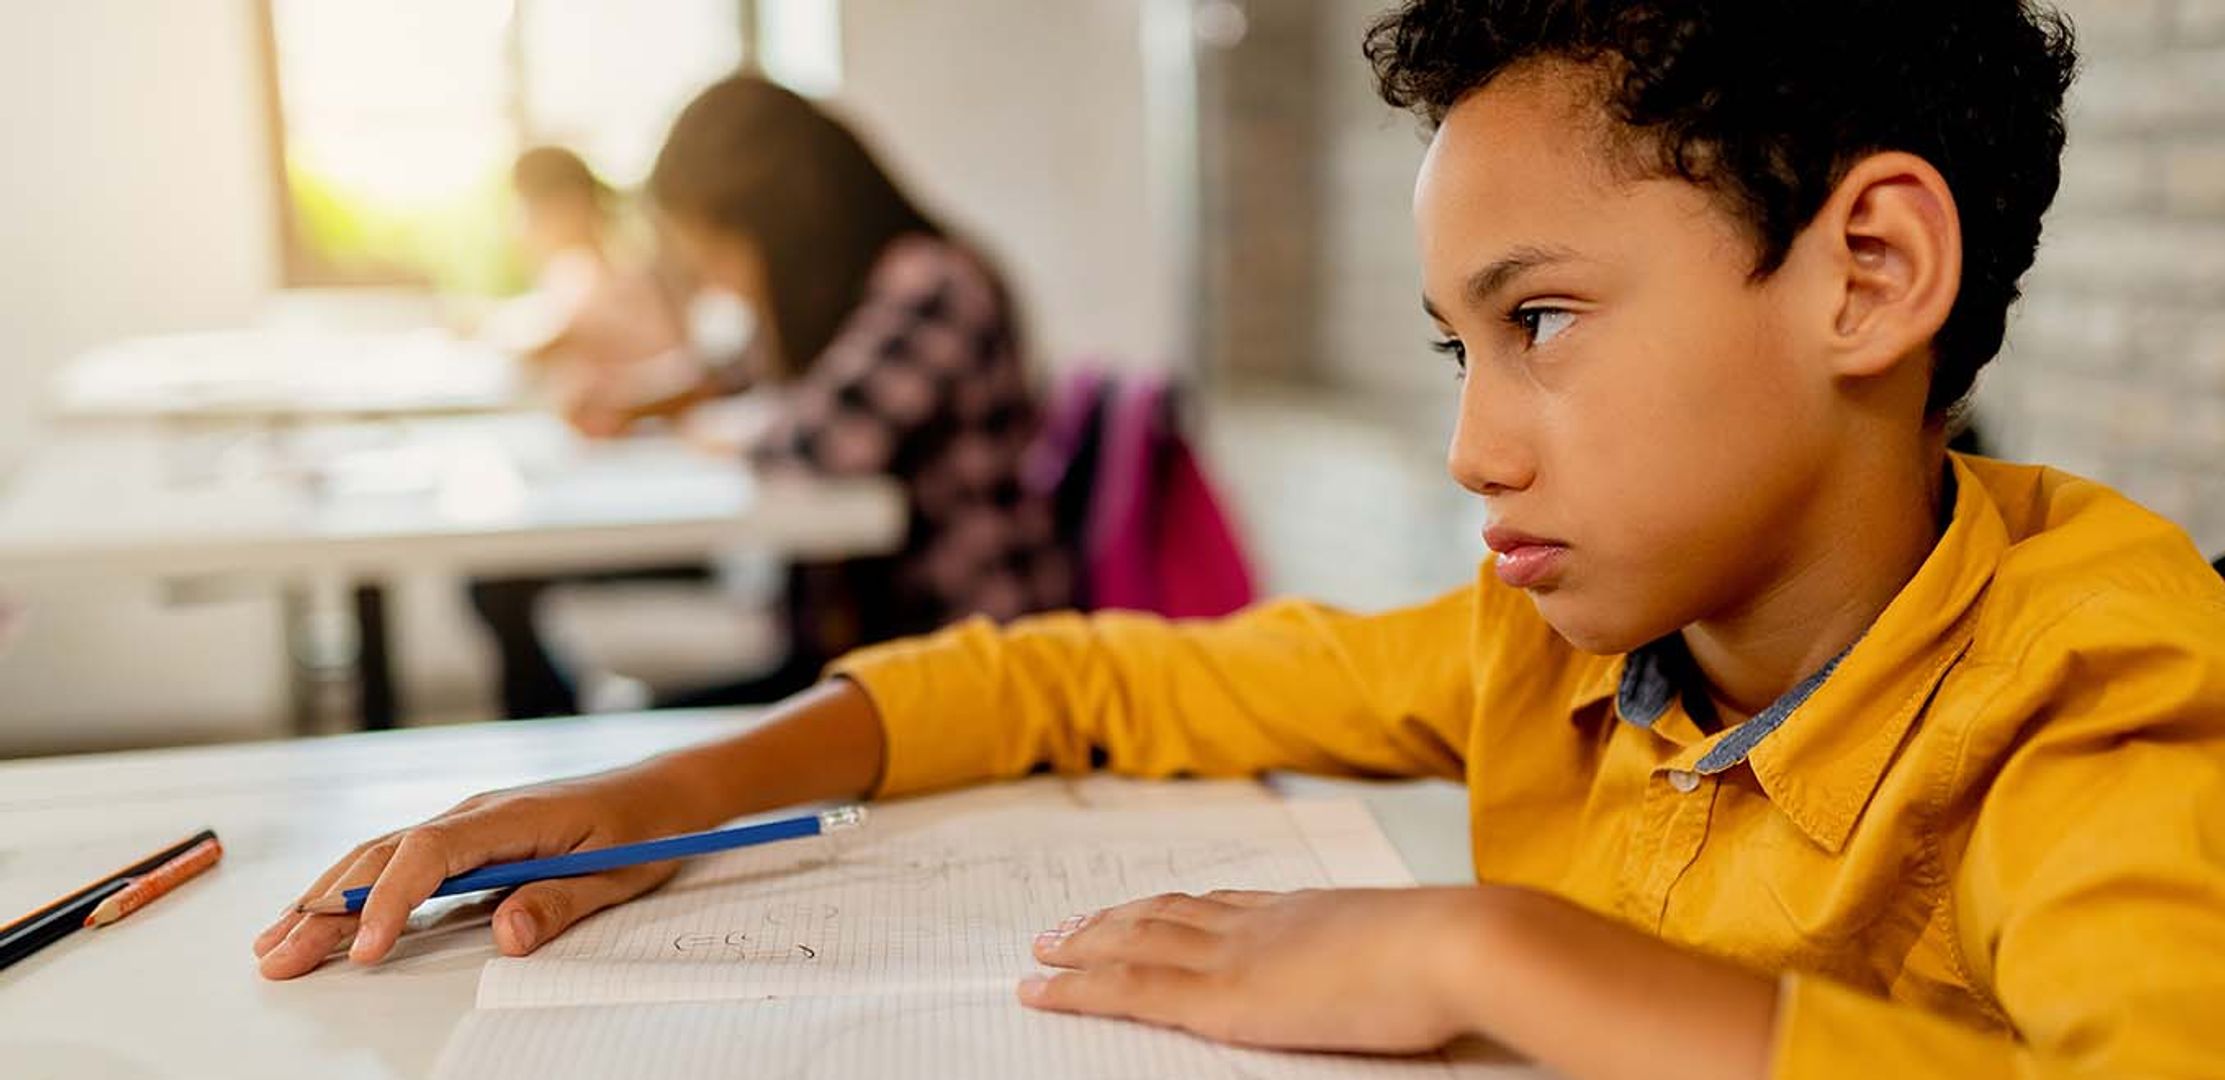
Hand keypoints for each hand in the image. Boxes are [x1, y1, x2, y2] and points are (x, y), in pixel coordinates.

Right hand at [253, 770, 694, 979]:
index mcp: (510, 817)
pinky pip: (399, 863)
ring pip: (381, 857)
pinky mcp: (467, 840)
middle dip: (327, 907)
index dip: (390, 901)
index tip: (366, 950)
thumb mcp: (616, 874)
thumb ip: (558, 902)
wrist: (659, 794)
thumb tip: (505, 936)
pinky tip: (321, 919)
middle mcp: (476, 813)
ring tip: (276, 942)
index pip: (430, 854)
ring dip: (326, 899)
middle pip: (385, 856)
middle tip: (279, 956)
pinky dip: (355, 891)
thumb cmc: (643, 830)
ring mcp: (467, 824)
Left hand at [1021, 887, 1488, 1053]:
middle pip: (1166, 913)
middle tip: (1065, 929)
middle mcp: (1260, 922)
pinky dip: (1075, 987)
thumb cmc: (1464, 958)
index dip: (1175, 907)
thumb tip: (1414, 978)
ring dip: (1081, 945)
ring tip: (1042, 953)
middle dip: (1113, 920)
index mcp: (1306, 911)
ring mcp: (1236, 956)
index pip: (1223, 904)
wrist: (1462, 946)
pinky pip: (1127, 989)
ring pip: (1134, 942)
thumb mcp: (1423, 954)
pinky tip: (1041, 991)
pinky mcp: (1222, 999)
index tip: (1145, 908)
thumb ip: (1395, 961)